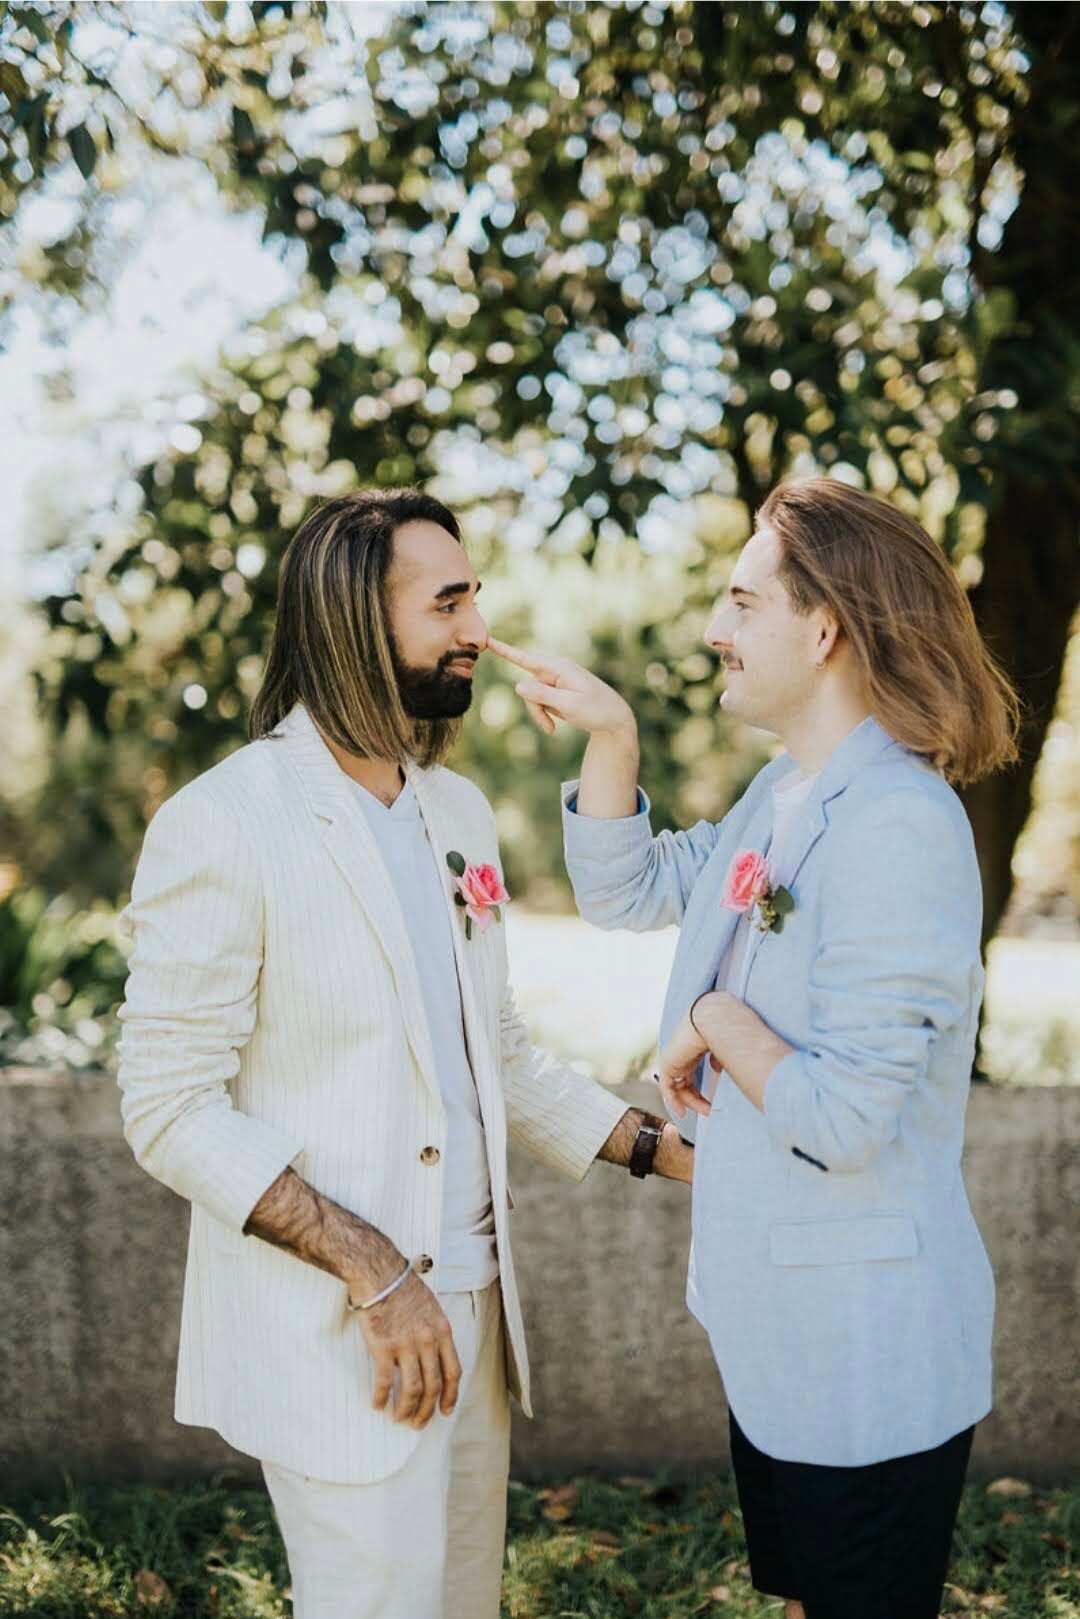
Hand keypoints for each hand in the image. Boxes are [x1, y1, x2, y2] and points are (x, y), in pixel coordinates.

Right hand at [354, 1268, 461, 1428]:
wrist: (379, 1272)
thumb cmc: (403, 1286)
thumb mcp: (431, 1306)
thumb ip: (435, 1331)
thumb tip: (434, 1355)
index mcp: (442, 1331)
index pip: (453, 1371)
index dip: (450, 1395)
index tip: (445, 1410)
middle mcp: (427, 1341)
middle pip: (433, 1386)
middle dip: (426, 1410)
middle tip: (418, 1424)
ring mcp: (406, 1345)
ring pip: (411, 1389)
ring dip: (406, 1409)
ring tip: (399, 1419)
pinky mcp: (383, 1347)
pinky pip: (384, 1381)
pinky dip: (381, 1397)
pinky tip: (377, 1404)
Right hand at [486, 635, 636, 738]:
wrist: (614, 719)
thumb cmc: (596, 710)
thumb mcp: (569, 705)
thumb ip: (543, 696)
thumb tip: (517, 685)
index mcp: (559, 668)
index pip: (526, 658)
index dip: (505, 650)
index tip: (487, 640)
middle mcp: (554, 670)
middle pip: (527, 686)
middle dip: (534, 707)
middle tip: (549, 727)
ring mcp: (553, 681)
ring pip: (531, 697)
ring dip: (538, 715)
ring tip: (553, 730)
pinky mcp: (553, 692)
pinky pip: (538, 703)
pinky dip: (543, 715)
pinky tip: (555, 727)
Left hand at [656, 1008, 715, 1120]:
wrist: (712, 1018)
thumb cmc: (722, 1028)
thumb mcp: (723, 1047)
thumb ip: (719, 1057)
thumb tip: (717, 1067)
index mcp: (692, 1045)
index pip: (691, 1071)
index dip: (699, 1087)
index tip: (711, 1100)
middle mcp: (681, 1051)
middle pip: (683, 1081)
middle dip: (696, 1098)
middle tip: (709, 1110)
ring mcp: (673, 1057)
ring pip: (676, 1086)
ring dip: (690, 1102)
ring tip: (705, 1111)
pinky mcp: (667, 1063)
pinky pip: (666, 1087)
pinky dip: (673, 1101)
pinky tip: (683, 1112)